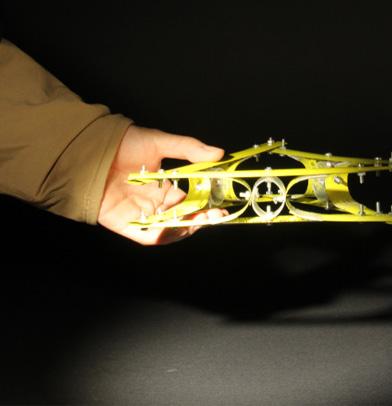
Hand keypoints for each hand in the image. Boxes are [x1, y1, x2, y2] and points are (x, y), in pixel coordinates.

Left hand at [98, 125, 225, 244]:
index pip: (193, 203)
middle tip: (215, 215)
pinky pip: (147, 236)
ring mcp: (142, 215)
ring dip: (186, 228)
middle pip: (184, 219)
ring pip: (170, 230)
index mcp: (166, 189)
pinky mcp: (126, 224)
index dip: (208, 207)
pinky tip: (172, 228)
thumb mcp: (160, 142)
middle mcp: (156, 204)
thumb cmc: (124, 143)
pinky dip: (161, 236)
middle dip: (202, 219)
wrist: (91, 147)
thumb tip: (219, 153)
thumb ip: (189, 149)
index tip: (222, 206)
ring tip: (199, 221)